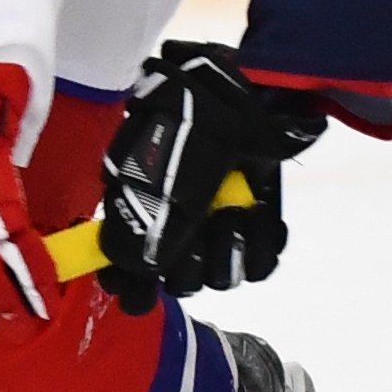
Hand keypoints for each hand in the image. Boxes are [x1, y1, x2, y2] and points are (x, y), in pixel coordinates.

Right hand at [96, 41, 327, 302]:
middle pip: (180, 282)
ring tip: (236, 212)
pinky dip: (264, 242)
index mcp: (140, 212)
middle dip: (192, 264)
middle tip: (202, 228)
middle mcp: (177, 229)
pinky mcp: (255, 225)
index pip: (128, 270)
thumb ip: (144, 227)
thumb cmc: (192, 129)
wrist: (250, 100)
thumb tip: (136, 271)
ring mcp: (216, 228)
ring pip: (221, 277)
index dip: (133, 285)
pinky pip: (260, 263)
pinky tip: (261, 215)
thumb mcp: (157, 174)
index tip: (141, 290)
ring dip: (231, 249)